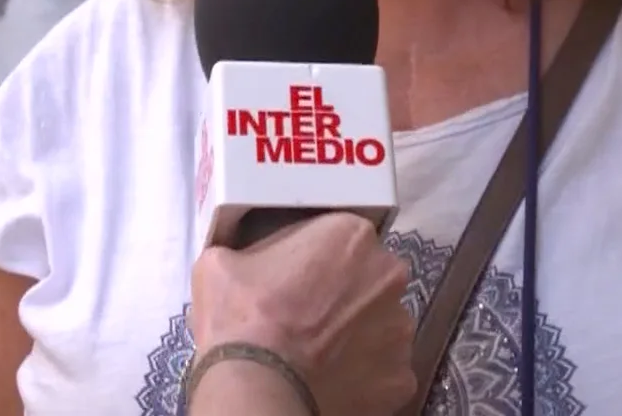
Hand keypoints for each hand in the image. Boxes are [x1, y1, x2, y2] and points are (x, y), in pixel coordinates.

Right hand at [189, 214, 415, 415]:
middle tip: (309, 317)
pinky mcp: (401, 378)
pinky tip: (332, 379)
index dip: (317, 259)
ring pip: (380, 326)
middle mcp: (388, 276)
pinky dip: (364, 377)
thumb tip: (242, 261)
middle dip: (345, 295)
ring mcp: (400, 330)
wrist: (257, 386)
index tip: (297, 279)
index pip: (340, 239)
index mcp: (352, 236)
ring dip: (358, 335)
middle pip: (369, 280)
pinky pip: (383, 371)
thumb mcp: (221, 263)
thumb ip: (246, 250)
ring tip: (320, 352)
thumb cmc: (242, 317)